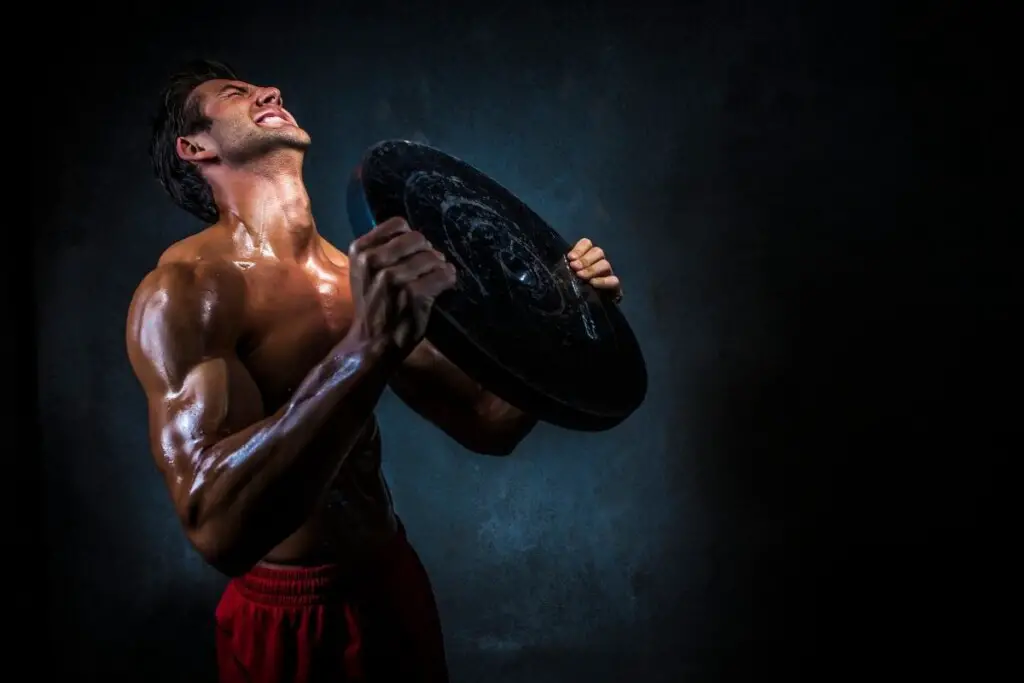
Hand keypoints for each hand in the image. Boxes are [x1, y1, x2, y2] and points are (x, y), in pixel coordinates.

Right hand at [348, 217, 456, 353]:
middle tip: (428, 268)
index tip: (413, 255)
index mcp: (360, 251)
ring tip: (435, 280)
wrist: (371, 344)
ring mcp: (393, 278)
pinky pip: (443, 275)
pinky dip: (448, 280)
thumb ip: (381, 250)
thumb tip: (415, 235)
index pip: (398, 225)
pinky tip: (443, 287)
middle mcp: (373, 261)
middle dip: (427, 252)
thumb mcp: (364, 273)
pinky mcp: (413, 294)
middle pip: (417, 238)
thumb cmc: (372, 307)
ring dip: (439, 267)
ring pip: (432, 257)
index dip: (411, 239)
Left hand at [567, 238, 621, 302]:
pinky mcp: (614, 286)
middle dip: (585, 259)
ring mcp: (608, 273)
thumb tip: (563, 262)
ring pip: (605, 264)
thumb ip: (564, 267)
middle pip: (597, 252)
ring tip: (580, 276)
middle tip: (574, 267)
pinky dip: (603, 281)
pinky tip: (592, 283)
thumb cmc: (571, 288)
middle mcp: (598, 262)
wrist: (584, 309)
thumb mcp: (566, 275)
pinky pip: (613, 280)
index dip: (580, 249)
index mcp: (586, 256)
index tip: (570, 258)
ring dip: (591, 269)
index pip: (587, 244)